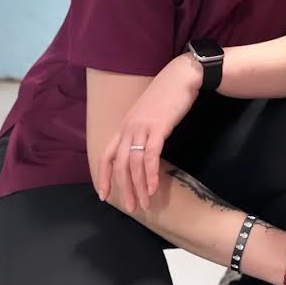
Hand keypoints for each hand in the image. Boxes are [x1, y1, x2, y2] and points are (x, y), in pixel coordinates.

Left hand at [97, 53, 201, 210]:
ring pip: (134, 164)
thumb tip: (142, 148)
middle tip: (131, 207)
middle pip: (120, 165)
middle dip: (124, 189)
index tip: (104, 195)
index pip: (106, 156)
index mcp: (124, 126)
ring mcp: (142, 127)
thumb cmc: (167, 94)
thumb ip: (141, 130)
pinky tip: (153, 187)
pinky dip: (151, 174)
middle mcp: (128, 128)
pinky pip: (151, 156)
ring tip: (145, 203)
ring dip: (139, 186)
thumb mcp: (148, 114)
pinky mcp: (158, 128)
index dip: (104, 177)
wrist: (181, 76)